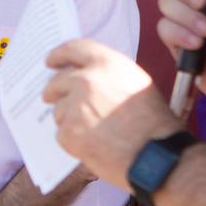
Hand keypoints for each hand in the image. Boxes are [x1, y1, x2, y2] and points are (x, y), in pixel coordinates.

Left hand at [44, 40, 180, 189]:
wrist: (155, 155)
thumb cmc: (153, 122)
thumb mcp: (137, 83)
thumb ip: (108, 74)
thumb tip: (84, 75)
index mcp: (107, 63)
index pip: (73, 49)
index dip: (59, 55)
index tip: (50, 62)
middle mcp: (88, 80)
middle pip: (57, 81)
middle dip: (54, 91)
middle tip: (53, 98)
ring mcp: (75, 106)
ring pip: (59, 110)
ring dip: (69, 120)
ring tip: (95, 132)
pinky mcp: (69, 131)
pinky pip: (62, 133)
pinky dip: (73, 141)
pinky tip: (93, 145)